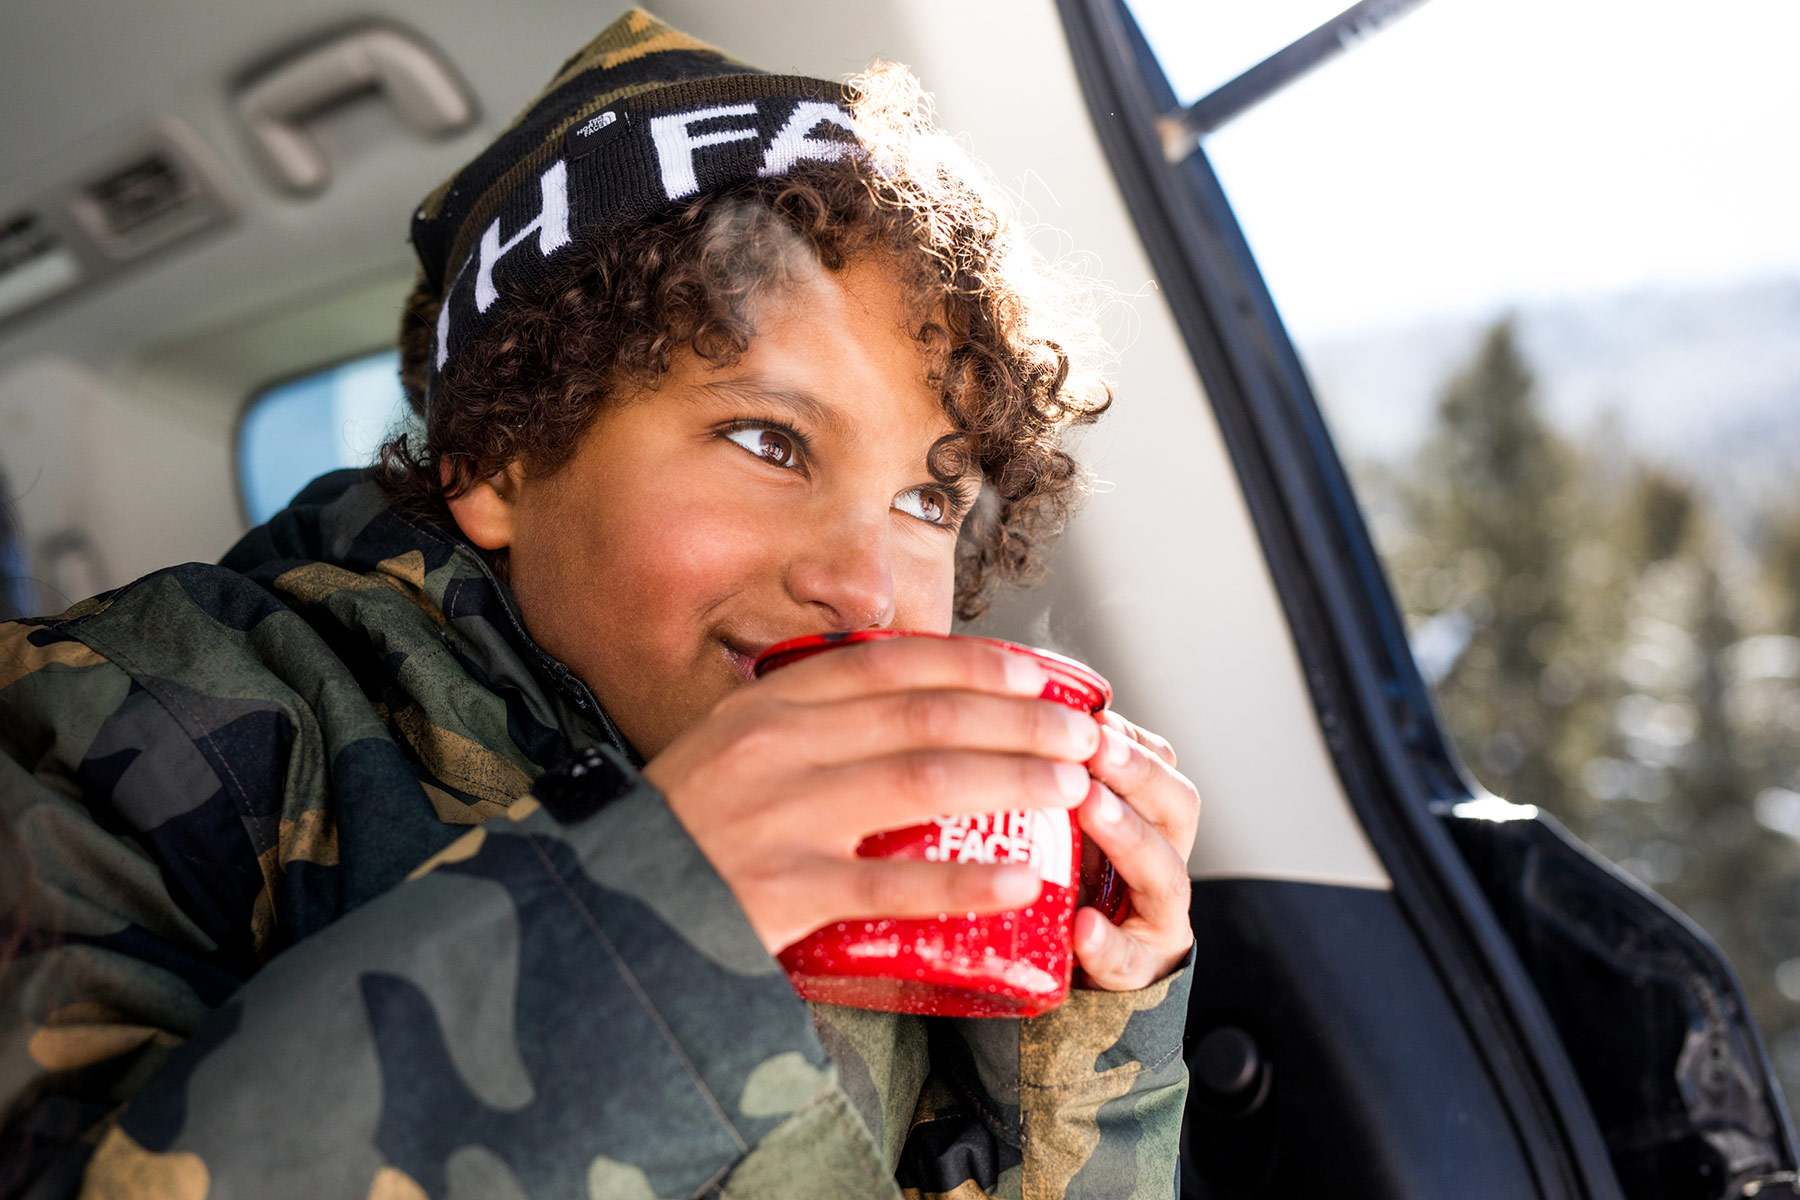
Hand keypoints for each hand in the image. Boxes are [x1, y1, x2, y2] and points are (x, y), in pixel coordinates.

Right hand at [642, 637, 1103, 953]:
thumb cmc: (678, 830)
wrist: (608, 906)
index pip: (885, 665)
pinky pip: (890, 885)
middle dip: (1017, 718)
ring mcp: (782, 818)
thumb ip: (801, 726)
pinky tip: (1015, 882)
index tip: (1032, 670)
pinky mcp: (784, 891)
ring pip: (922, 783)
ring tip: (1070, 786)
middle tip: (1079, 732)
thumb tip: (897, 708)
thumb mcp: (727, 749)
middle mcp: (779, 748)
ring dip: (1010, 779)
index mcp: (768, 708)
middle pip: (924, 716)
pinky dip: (960, 883)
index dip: (969, 662)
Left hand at [1073, 710, 1199, 989]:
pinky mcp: (1138, 970)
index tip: (1094, 717)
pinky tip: (1082, 927)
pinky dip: (1107, 944)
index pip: (1162, 766)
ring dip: (1127, 834)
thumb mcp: (1065, 823)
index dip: (1133, 741)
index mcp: (1152, 818)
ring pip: (1164, 874)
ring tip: (1089, 807)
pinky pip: (1129, 959)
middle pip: (1178, 807)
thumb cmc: (1070, 880)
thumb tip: (1011, 713)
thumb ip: (1055, 780)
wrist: (1078, 966)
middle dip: (1138, 773)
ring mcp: (1158, 918)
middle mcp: (1166, 860)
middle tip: (1096, 748)